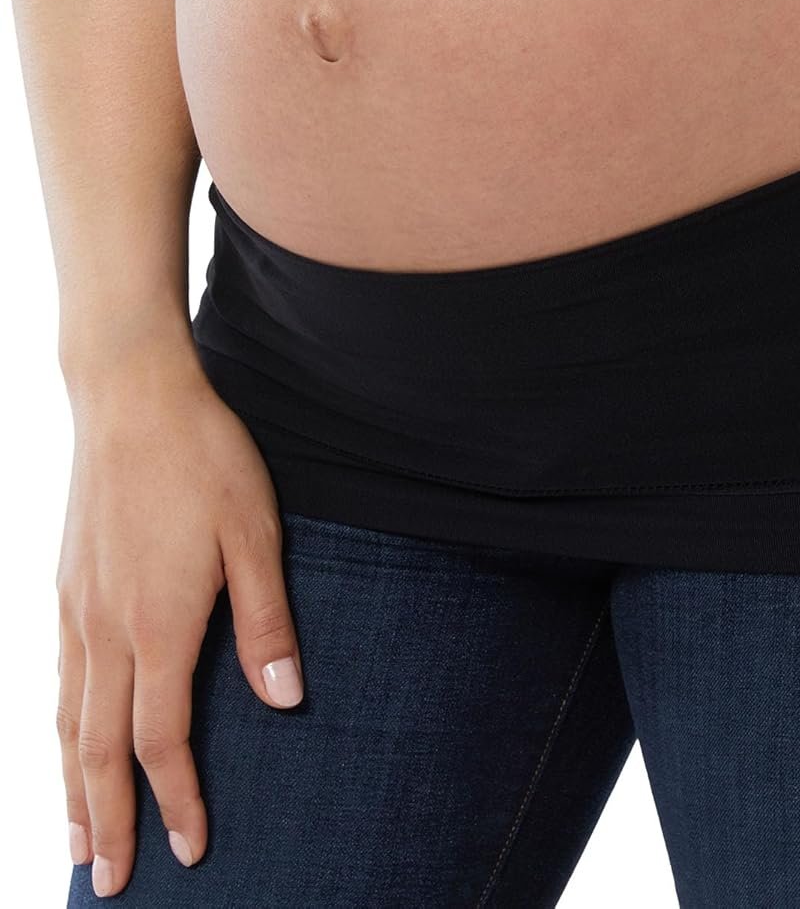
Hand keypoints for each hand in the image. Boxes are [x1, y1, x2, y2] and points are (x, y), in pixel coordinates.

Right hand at [56, 341, 302, 896]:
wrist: (130, 398)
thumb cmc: (205, 460)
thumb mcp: (256, 535)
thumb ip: (267, 623)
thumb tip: (285, 704)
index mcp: (160, 625)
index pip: (161, 741)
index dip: (176, 800)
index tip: (191, 851)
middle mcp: (106, 631)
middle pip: (100, 749)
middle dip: (108, 821)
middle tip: (108, 885)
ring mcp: (76, 610)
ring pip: (66, 722)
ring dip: (71, 788)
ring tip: (75, 841)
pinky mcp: (63, 586)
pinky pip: (56, 679)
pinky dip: (58, 729)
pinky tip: (65, 740)